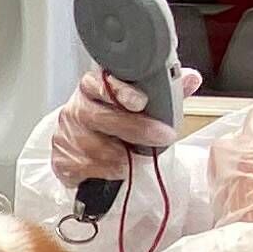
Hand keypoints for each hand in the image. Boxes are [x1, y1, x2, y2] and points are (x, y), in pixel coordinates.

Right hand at [46, 62, 189, 185]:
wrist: (82, 146)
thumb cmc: (113, 120)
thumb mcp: (138, 103)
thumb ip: (164, 92)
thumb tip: (191, 79)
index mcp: (92, 87)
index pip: (100, 82)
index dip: (120, 91)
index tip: (140, 101)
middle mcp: (76, 108)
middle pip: (101, 118)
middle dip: (136, 129)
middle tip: (162, 136)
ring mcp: (66, 135)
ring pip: (97, 149)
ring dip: (123, 156)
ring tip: (136, 157)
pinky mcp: (61, 160)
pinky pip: (89, 169)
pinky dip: (108, 171)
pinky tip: (117, 168)